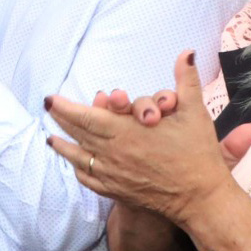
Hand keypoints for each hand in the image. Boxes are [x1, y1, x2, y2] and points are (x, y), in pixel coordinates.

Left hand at [44, 51, 250, 225]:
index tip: (50, 98)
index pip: (86, 117)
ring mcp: (114, 175)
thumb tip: (187, 52)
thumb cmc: (198, 153)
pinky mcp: (118, 191)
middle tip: (49, 108)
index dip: (66, 107)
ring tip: (51, 138)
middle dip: (61, 120)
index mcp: (126, 131)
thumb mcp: (194, 112)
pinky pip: (90, 180)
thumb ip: (186, 80)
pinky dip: (78, 170)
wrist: (202, 197)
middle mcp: (114, 153)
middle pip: (79, 134)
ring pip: (80, 158)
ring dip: (63, 145)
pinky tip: (74, 164)